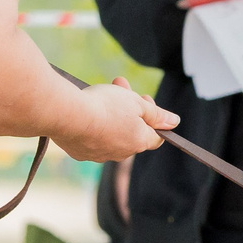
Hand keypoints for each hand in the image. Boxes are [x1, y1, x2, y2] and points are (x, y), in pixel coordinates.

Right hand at [52, 77, 175, 163]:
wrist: (67, 115)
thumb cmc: (106, 106)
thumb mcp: (136, 104)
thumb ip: (157, 114)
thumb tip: (174, 122)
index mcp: (139, 142)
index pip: (156, 137)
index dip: (154, 118)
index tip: (145, 101)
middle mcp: (122, 153)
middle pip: (132, 131)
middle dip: (130, 108)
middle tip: (122, 87)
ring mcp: (100, 155)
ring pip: (111, 134)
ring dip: (111, 115)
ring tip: (101, 92)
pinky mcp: (80, 153)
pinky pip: (91, 138)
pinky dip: (92, 125)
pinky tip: (85, 109)